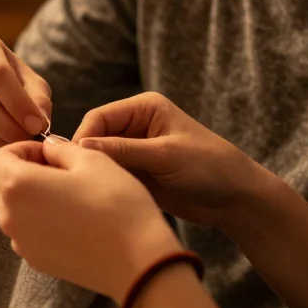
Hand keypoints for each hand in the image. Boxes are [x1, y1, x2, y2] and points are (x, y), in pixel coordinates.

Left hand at [0, 137, 181, 303]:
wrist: (136, 261)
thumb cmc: (115, 203)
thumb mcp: (92, 160)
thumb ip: (60, 149)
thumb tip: (48, 148)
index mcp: (18, 186)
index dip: (22, 148)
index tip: (49, 153)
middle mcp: (10, 217)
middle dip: (21, 171)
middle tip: (57, 170)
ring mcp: (21, 243)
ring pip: (11, 210)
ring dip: (29, 196)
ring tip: (66, 195)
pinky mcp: (36, 261)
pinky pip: (26, 232)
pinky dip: (38, 220)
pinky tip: (71, 219)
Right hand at [74, 92, 263, 228]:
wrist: (235, 198)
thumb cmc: (209, 166)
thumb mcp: (165, 155)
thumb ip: (123, 150)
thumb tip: (81, 145)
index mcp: (144, 108)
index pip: (99, 117)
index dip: (82, 137)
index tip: (72, 162)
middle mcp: (136, 126)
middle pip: (95, 138)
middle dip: (86, 157)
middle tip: (76, 182)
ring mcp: (136, 151)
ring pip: (100, 159)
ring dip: (95, 173)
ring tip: (88, 192)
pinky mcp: (138, 173)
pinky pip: (111, 176)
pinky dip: (105, 185)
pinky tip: (100, 199)